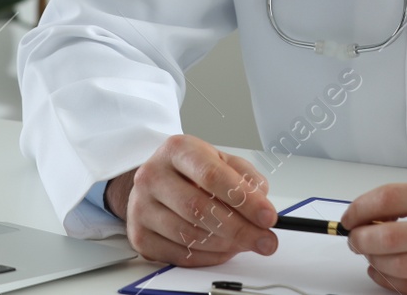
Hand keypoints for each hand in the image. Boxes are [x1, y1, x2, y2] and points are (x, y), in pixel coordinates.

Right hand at [104, 134, 278, 266]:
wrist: (156, 180)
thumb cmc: (191, 170)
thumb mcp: (221, 160)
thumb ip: (246, 178)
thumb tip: (261, 204)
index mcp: (176, 150)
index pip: (211, 175)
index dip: (244, 199)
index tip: (268, 216)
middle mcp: (152, 175)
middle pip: (199, 208)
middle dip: (240, 229)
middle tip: (265, 239)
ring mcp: (141, 206)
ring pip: (189, 235)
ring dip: (225, 245)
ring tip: (245, 243)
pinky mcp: (139, 235)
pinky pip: (179, 255)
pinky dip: (208, 257)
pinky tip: (223, 249)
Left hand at [340, 180, 406, 294]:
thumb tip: (374, 215)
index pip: (392, 199)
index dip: (362, 208)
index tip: (351, 215)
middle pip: (391, 238)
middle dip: (363, 240)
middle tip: (355, 237)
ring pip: (401, 270)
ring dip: (376, 263)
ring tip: (371, 256)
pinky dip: (396, 284)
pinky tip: (389, 273)